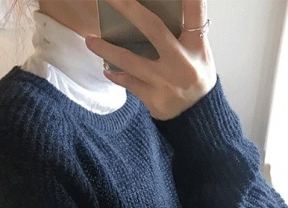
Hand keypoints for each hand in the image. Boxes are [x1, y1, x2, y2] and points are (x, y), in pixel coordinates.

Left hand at [85, 0, 216, 119]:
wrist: (196, 117)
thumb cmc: (194, 76)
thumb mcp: (198, 52)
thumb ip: (183, 32)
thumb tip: (146, 15)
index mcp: (197, 45)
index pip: (195, 12)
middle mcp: (182, 62)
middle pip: (153, 29)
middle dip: (129, 9)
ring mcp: (166, 82)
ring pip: (130, 61)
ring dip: (106, 49)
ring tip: (89, 40)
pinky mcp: (154, 99)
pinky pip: (128, 83)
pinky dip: (115, 75)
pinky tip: (106, 68)